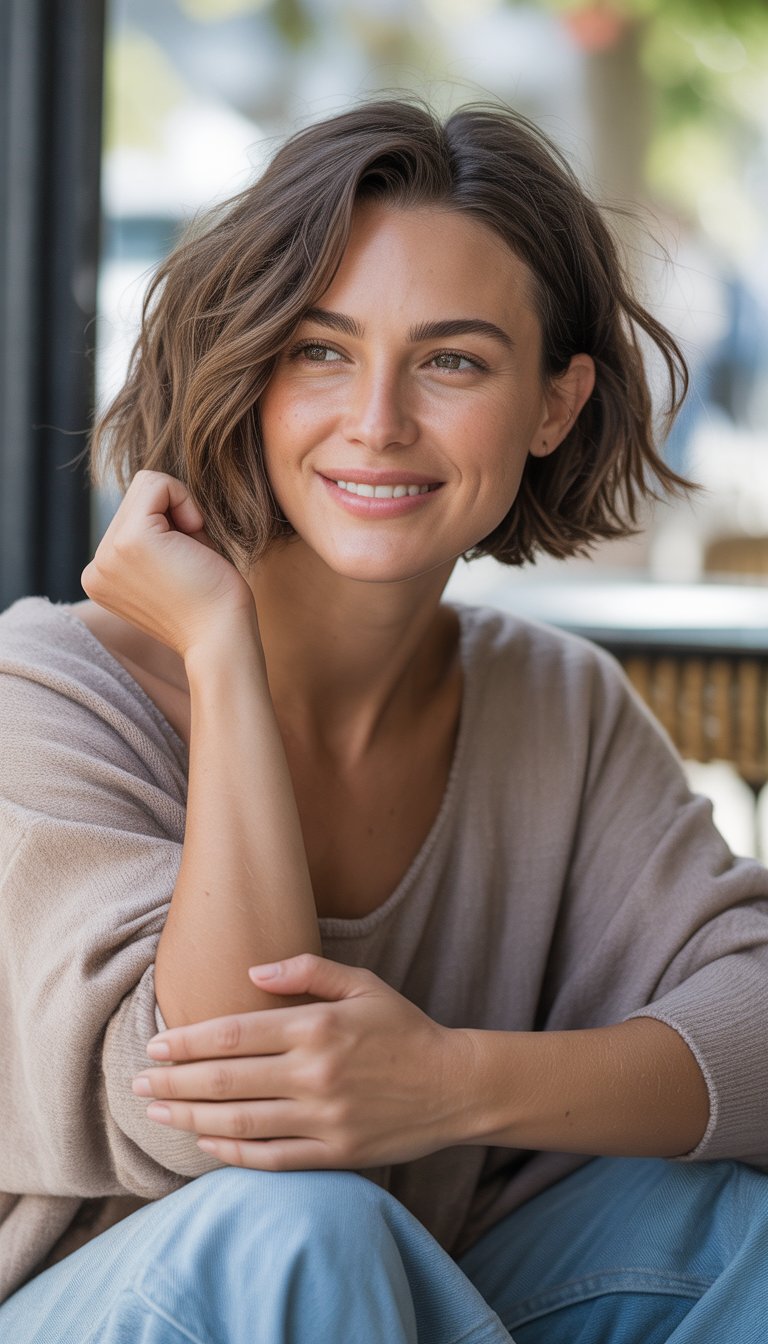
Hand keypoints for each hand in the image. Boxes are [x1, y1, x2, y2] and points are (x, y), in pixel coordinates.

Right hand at [81, 469, 256, 660]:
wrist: (222, 638)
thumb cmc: (211, 602)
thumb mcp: (168, 564)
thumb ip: (154, 534)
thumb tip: (156, 489)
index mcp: (101, 577)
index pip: (129, 516)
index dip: (170, 527)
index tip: (186, 563)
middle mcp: (96, 567)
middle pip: (136, 499)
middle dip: (174, 519)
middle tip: (191, 560)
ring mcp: (108, 555)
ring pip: (146, 486)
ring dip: (180, 512)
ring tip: (190, 556)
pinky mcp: (131, 540)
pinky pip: (157, 483)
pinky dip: (184, 500)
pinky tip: (195, 539)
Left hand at [132, 954, 473, 1169]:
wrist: (455, 1085)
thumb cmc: (404, 1029)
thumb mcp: (362, 984)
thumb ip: (307, 970)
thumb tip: (253, 970)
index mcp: (317, 1027)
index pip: (234, 1035)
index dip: (188, 1041)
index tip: (157, 1044)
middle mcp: (315, 1073)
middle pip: (226, 1081)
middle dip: (174, 1081)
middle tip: (139, 1081)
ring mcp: (324, 1118)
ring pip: (240, 1123)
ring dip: (191, 1118)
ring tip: (158, 1111)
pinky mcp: (335, 1154)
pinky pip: (271, 1158)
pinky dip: (232, 1153)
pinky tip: (205, 1143)